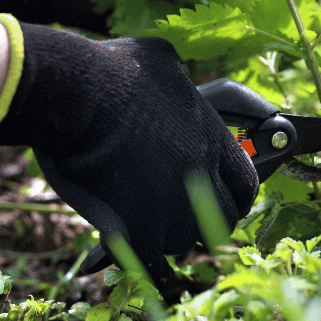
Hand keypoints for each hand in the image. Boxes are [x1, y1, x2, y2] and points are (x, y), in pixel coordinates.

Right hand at [0, 20, 258, 286]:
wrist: (75, 93)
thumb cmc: (113, 69)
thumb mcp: (165, 62)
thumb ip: (182, 83)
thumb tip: (178, 81)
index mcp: (212, 138)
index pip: (245, 183)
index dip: (235, 195)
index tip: (224, 199)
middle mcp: (201, 173)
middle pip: (224, 218)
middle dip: (208, 221)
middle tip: (185, 218)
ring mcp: (172, 203)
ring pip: (185, 240)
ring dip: (169, 236)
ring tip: (149, 225)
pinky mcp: (138, 226)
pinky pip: (151, 259)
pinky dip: (141, 256)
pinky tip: (128, 247)